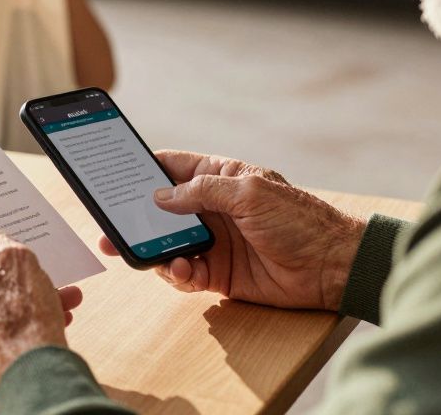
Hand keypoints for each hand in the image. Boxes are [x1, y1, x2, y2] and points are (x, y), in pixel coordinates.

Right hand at [98, 150, 365, 310]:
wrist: (331, 267)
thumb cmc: (299, 221)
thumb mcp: (250, 193)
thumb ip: (202, 191)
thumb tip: (161, 196)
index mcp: (219, 177)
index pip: (171, 167)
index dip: (142, 169)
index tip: (112, 173)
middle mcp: (211, 208)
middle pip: (159, 209)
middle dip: (133, 217)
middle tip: (108, 227)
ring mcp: (212, 241)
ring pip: (165, 243)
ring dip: (150, 249)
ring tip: (138, 253)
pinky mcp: (217, 273)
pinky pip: (183, 272)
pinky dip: (176, 273)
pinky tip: (181, 270)